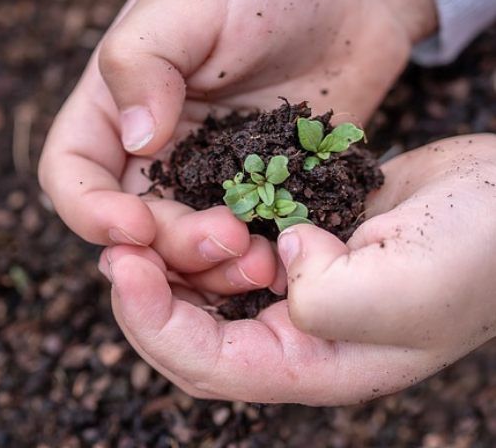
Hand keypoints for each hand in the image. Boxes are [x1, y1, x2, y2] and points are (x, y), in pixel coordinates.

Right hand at [39, 0, 435, 294]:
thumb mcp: (190, 2)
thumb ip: (143, 63)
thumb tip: (134, 141)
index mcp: (116, 106)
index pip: (72, 174)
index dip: (89, 212)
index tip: (134, 226)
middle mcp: (155, 150)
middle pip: (133, 226)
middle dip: (168, 246)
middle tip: (224, 240)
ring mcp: (209, 175)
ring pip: (187, 248)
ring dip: (212, 268)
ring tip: (259, 260)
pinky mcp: (261, 190)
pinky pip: (247, 240)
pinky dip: (257, 260)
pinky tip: (285, 258)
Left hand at [100, 134, 495, 404]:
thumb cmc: (476, 252)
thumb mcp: (403, 288)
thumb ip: (327, 296)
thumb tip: (279, 261)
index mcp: (315, 365)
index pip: (208, 364)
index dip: (154, 322)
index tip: (123, 266)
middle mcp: (297, 338)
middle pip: (192, 336)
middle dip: (147, 296)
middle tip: (116, 247)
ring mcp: (296, 293)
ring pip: (206, 294)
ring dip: (171, 265)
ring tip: (142, 227)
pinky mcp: (299, 249)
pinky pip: (232, 253)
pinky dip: (203, 236)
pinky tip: (187, 209)